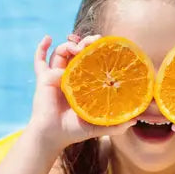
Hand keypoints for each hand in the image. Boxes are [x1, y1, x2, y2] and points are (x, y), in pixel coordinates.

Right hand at [26, 34, 132, 149]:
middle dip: (86, 43)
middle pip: (77, 52)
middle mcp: (70, 77)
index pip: (91, 61)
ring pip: (61, 53)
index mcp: (83, 84)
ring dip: (69, 45)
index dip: (97, 51)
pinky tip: (47, 37)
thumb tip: (134, 121)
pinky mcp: (44, 79)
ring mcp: (56, 76)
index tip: (106, 45)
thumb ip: (115, 125)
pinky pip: (39, 61)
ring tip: (77, 46)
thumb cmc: (74, 131)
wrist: (53, 136)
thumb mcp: (98, 126)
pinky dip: (41, 48)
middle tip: (94, 41)